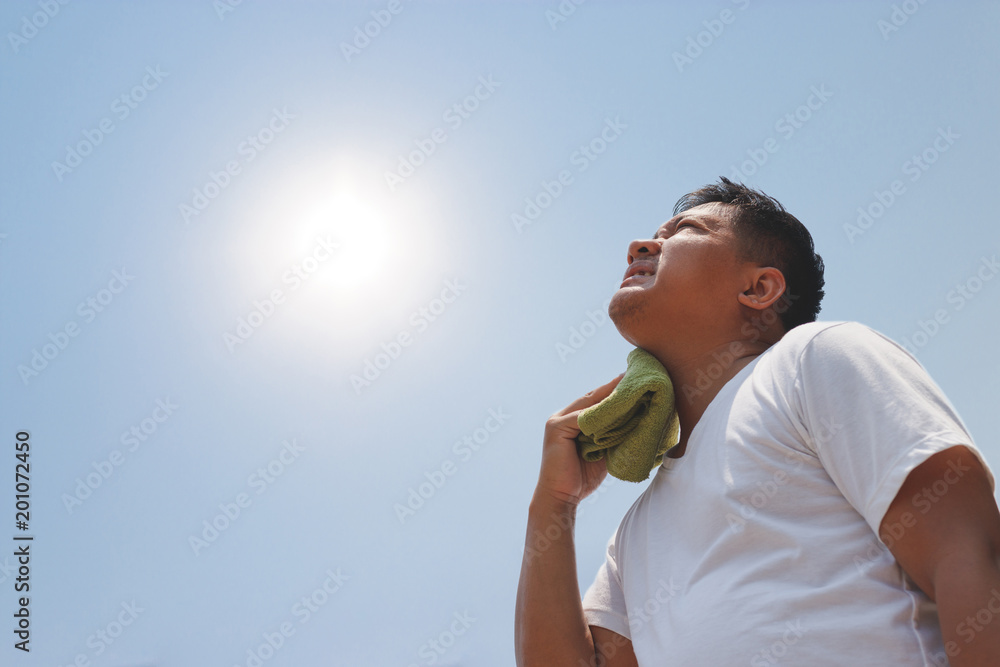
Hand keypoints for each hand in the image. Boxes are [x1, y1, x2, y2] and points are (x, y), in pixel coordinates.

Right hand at [534, 373, 624, 507]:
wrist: (561, 498)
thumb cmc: (582, 479)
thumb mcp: (602, 452)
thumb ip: (612, 435)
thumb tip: (637, 422)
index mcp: (572, 421)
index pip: (596, 401)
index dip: (614, 392)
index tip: (634, 381)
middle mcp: (562, 417)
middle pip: (592, 397)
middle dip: (614, 387)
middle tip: (635, 375)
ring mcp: (557, 421)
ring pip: (588, 403)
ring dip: (609, 395)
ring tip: (630, 386)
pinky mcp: (556, 428)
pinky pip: (582, 417)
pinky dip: (599, 412)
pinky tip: (617, 406)